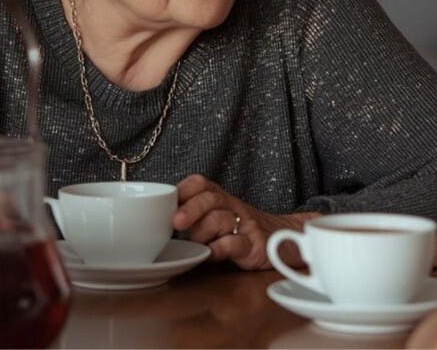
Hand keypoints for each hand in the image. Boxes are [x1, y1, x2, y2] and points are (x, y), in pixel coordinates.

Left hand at [172, 174, 318, 269]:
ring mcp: (244, 225)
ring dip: (203, 232)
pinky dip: (221, 248)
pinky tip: (212, 254)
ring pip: (221, 219)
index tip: (168, 201)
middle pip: (210, 198)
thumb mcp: (217, 218)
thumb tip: (155, 222)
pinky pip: (236, 243)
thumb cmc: (239, 231)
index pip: (200, 183)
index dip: (184, 189)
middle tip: (176, 223)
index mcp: (220, 199)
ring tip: (198, 243)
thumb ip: (192, 217)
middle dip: (190, 209)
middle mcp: (231, 207)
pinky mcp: (254, 245)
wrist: (281, 239)